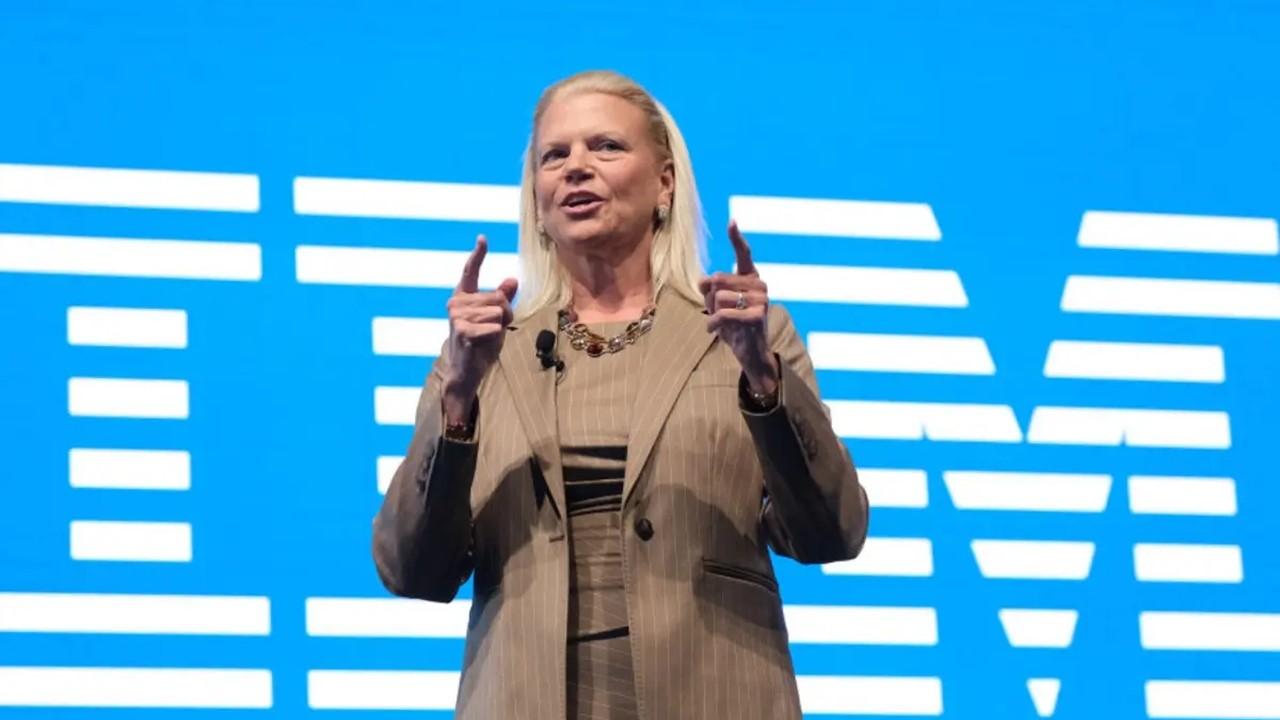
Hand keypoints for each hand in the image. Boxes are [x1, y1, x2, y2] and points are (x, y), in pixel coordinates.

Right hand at [442, 235, 517, 422]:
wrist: (467, 370)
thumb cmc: (481, 343)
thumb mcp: (496, 319)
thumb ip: (503, 300)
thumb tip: (512, 279)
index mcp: (463, 296)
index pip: (471, 271)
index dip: (478, 254)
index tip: (483, 238)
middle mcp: (456, 302)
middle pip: (500, 298)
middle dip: (505, 314)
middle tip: (492, 330)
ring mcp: (457, 316)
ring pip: (499, 311)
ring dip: (500, 326)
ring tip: (487, 337)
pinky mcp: (463, 330)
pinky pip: (494, 326)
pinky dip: (496, 336)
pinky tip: (483, 344)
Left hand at [699, 220, 778, 394]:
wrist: (750, 354)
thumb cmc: (734, 327)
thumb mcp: (719, 304)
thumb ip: (711, 289)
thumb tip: (704, 280)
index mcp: (751, 278)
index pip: (743, 254)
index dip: (736, 238)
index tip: (732, 221)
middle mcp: (759, 285)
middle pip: (717, 279)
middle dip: (709, 298)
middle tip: (716, 312)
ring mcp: (761, 299)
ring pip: (718, 297)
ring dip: (712, 313)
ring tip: (722, 324)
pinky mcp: (756, 316)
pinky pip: (722, 314)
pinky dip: (713, 324)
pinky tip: (715, 330)